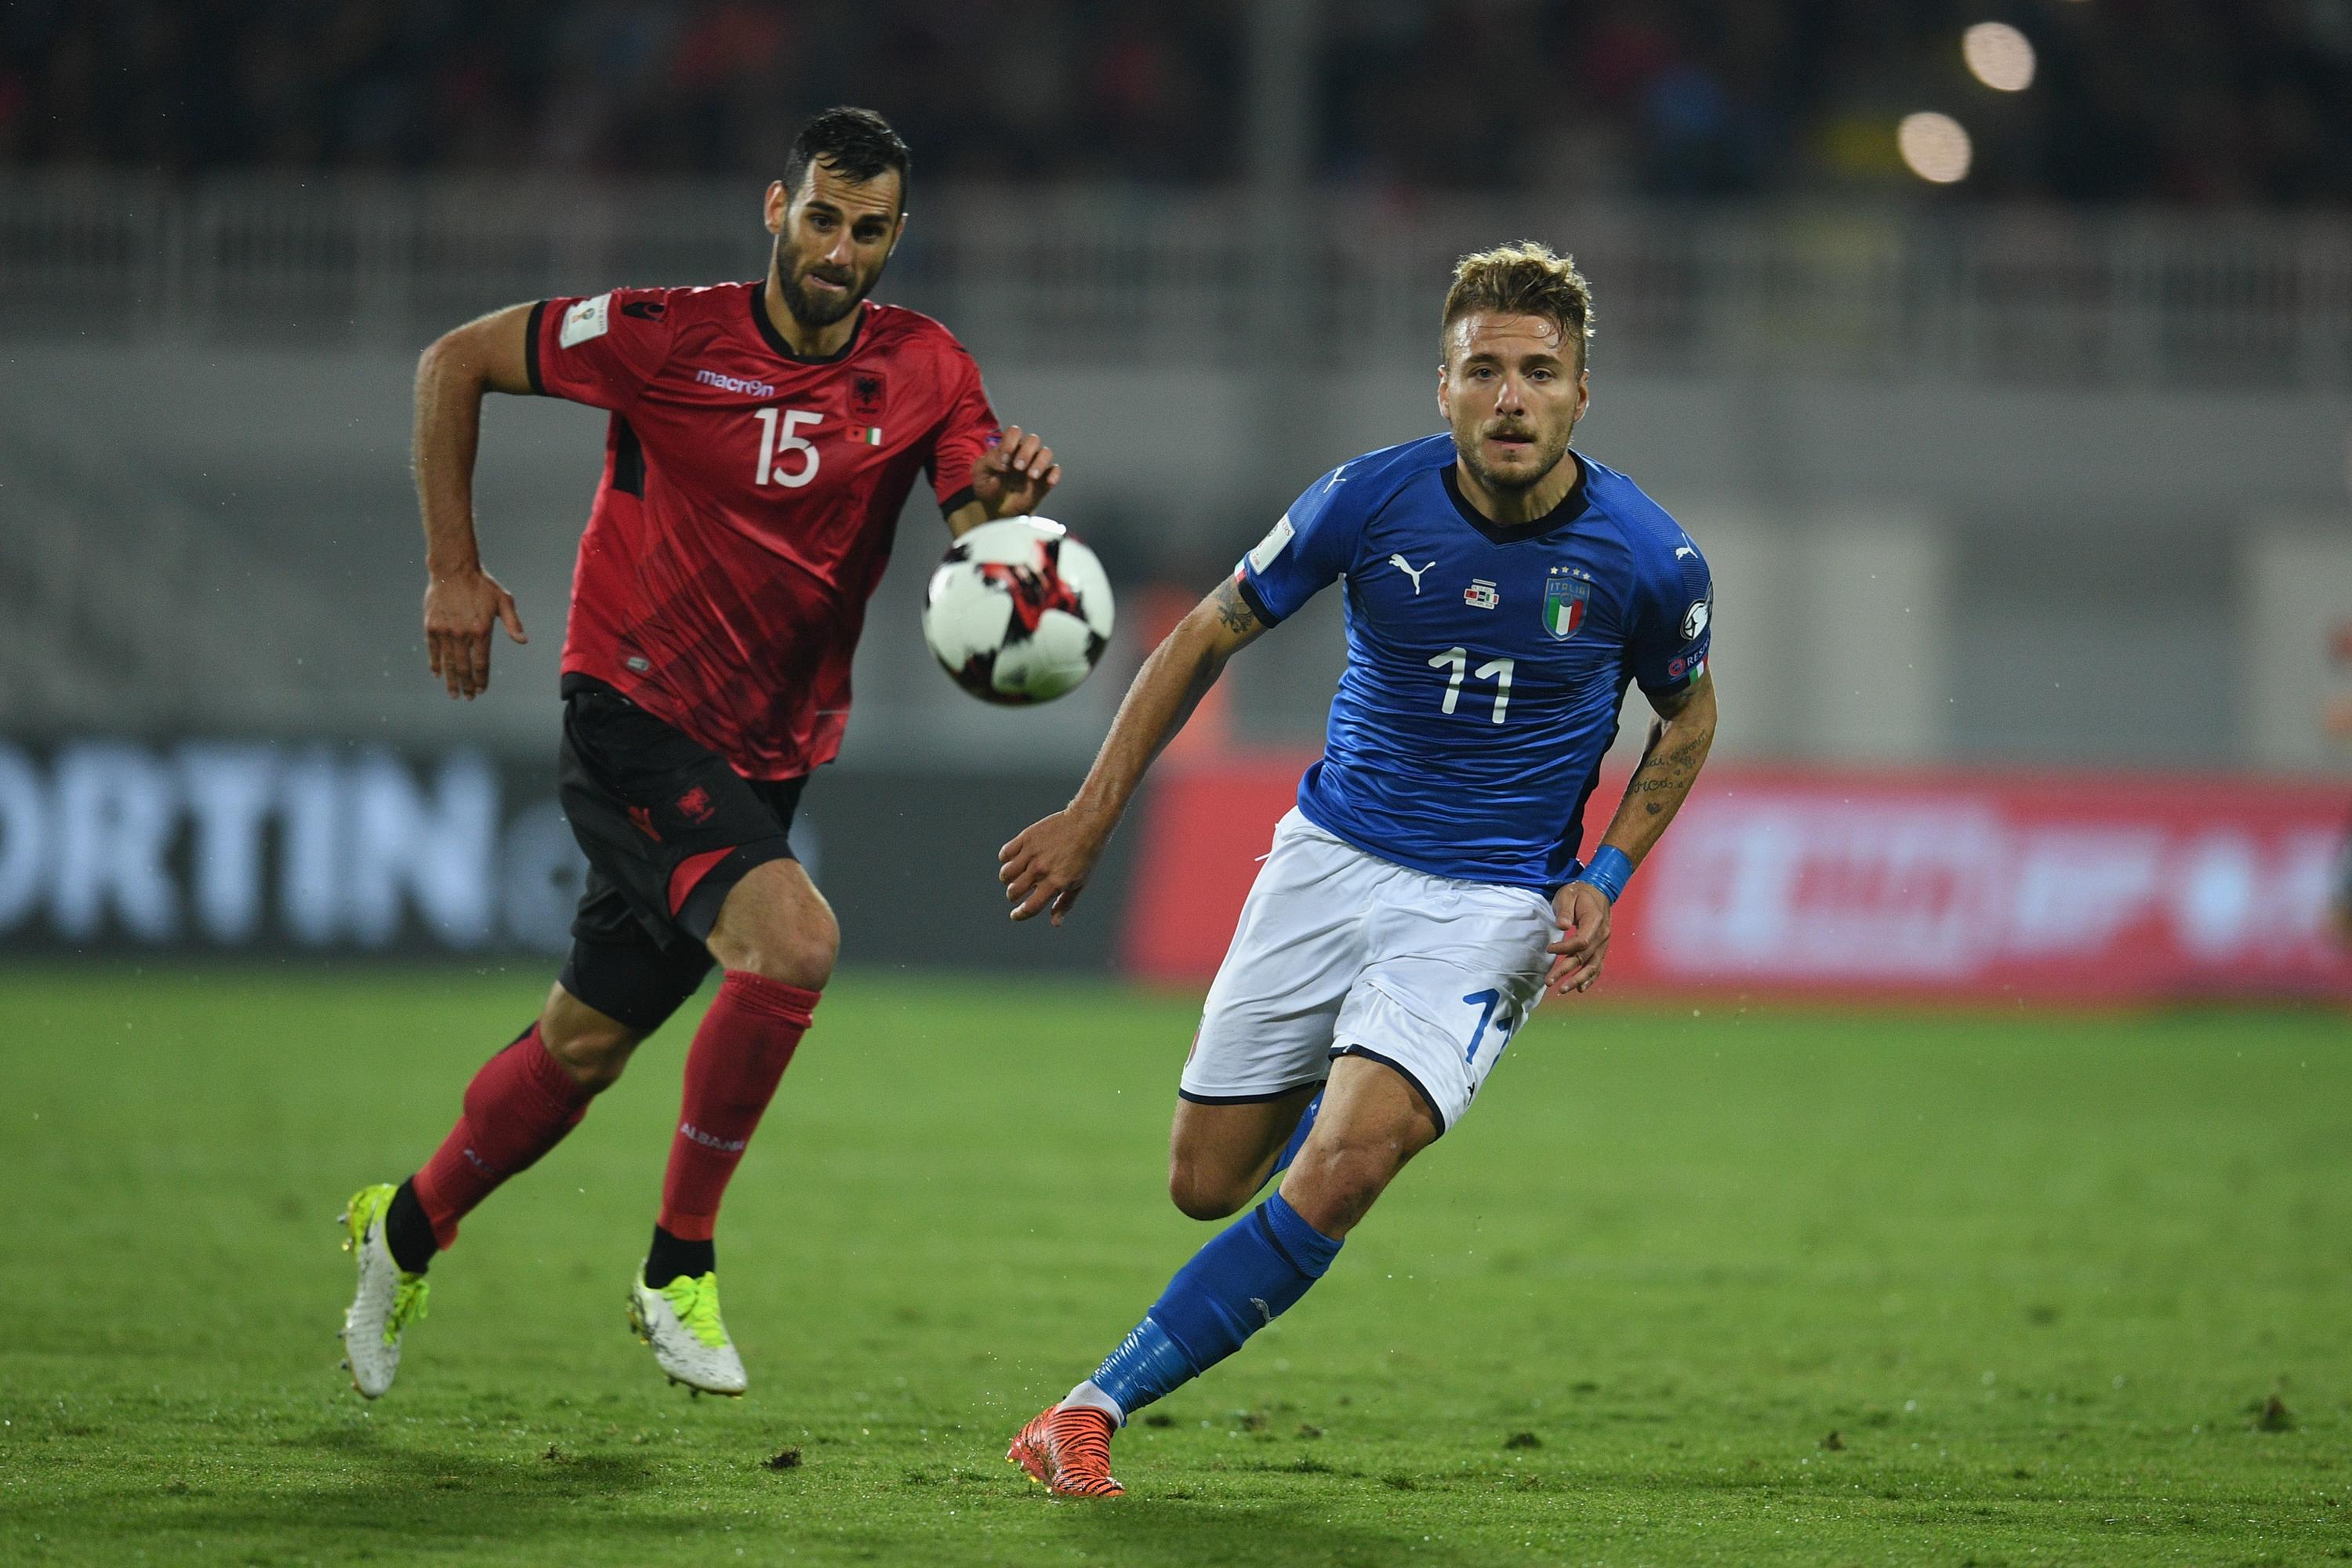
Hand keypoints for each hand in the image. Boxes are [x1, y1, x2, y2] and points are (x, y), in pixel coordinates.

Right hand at [423, 567, 526, 699]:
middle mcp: (462, 634)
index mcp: (481, 630)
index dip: (481, 679)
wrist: (453, 569)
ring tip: (453, 694)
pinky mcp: (431, 626)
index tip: (481, 690)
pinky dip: (435, 664)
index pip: (481, 663)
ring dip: (451, 680)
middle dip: (466, 685)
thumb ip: (513, 623)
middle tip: (468, 698)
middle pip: (464, 667)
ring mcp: (445, 631)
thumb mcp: (504, 601)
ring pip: (448, 662)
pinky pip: (433, 650)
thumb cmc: (482, 585)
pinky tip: (437, 675)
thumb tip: (523, 642)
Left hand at [970, 425, 1060, 519]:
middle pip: (1033, 440)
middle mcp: (1024, 453)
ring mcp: (1036, 466)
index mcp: (1007, 447)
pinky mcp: (1045, 480)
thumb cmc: (987, 487)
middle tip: (1018, 467)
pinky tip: (1048, 482)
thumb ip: (988, 463)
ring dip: (1040, 462)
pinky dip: (1054, 474)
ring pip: (1046, 452)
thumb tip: (1003, 463)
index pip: (1014, 432)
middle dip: (1026, 452)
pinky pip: (1055, 471)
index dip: (1010, 442)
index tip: (1004, 460)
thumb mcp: (979, 474)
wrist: (996, 510)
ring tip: (1031, 476)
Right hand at [999, 806, 1110, 924]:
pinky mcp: (1026, 838)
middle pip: (1013, 892)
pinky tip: (1015, 859)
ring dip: (1008, 879)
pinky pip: (1005, 854)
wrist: (1086, 823)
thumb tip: (1055, 923)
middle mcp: (1041, 869)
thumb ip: (1065, 903)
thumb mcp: (1080, 882)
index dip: (1019, 915)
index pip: (1029, 907)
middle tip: (1019, 892)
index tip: (1016, 915)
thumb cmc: (1086, 856)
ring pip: (1006, 874)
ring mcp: (1032, 853)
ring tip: (1016, 876)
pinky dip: (1006, 859)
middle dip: (1014, 896)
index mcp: (1055, 883)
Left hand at [1544, 880, 1613, 996]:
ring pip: (1592, 966)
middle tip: (1548, 982)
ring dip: (1578, 980)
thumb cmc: (1578, 893)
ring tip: (1562, 990)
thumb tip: (1562, 926)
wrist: (1597, 892)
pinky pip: (1597, 966)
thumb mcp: (1568, 895)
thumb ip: (1564, 910)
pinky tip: (1580, 989)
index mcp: (1596, 921)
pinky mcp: (1601, 948)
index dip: (1564, 948)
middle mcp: (1603, 935)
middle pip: (1584, 958)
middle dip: (1565, 971)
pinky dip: (1590, 978)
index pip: (1581, 942)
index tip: (1549, 949)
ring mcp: (1604, 943)